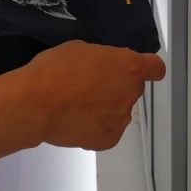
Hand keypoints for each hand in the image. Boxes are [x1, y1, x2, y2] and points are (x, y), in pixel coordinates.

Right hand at [23, 42, 164, 150]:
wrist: (36, 104)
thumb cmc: (55, 69)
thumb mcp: (80, 49)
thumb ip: (102, 60)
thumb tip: (104, 70)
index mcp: (128, 67)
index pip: (155, 68)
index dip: (148, 68)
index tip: (136, 70)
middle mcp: (130, 94)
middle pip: (131, 89)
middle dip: (116, 87)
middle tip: (88, 86)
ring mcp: (121, 120)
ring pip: (118, 111)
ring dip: (105, 108)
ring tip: (76, 106)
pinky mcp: (108, 140)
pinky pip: (107, 130)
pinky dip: (95, 126)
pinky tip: (75, 121)